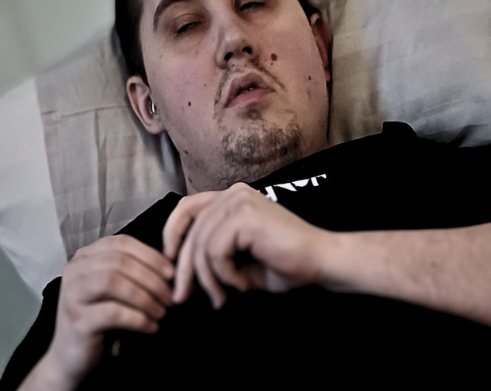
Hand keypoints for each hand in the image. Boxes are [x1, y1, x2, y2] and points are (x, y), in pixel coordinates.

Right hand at [44, 235, 173, 385]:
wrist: (71, 357)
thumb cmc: (100, 318)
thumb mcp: (115, 289)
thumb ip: (133, 271)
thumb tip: (170, 267)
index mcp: (85, 256)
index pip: (122, 242)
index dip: (151, 255)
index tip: (171, 273)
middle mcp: (75, 270)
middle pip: (120, 261)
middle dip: (151, 278)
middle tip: (169, 296)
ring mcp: (72, 295)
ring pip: (113, 282)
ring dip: (145, 297)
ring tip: (161, 311)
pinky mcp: (77, 321)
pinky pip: (113, 312)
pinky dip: (138, 319)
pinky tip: (151, 327)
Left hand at [163, 183, 330, 307]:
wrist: (321, 261)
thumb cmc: (287, 263)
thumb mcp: (241, 260)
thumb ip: (214, 257)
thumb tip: (182, 275)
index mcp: (232, 198)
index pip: (187, 208)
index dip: (172, 234)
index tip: (169, 262)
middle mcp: (233, 194)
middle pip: (190, 231)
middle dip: (184, 269)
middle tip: (182, 297)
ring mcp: (238, 202)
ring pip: (200, 245)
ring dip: (209, 279)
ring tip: (224, 296)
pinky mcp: (244, 216)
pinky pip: (215, 252)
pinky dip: (224, 275)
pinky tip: (242, 283)